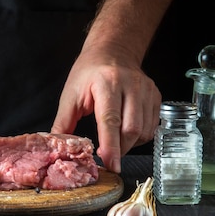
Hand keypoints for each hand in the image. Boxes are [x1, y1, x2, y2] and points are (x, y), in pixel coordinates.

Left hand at [51, 46, 160, 173]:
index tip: (110, 165)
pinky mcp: (156, 97)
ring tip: (114, 142)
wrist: (112, 50)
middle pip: (131, 129)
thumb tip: (58, 146)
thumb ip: (64, 122)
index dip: (111, 146)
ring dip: (128, 145)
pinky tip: (125, 132)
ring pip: (143, 131)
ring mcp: (147, 91)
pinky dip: (139, 137)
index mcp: (107, 83)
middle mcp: (131, 85)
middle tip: (106, 156)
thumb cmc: (89, 72)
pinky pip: (151, 127)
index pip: (111, 120)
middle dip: (119, 149)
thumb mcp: (70, 94)